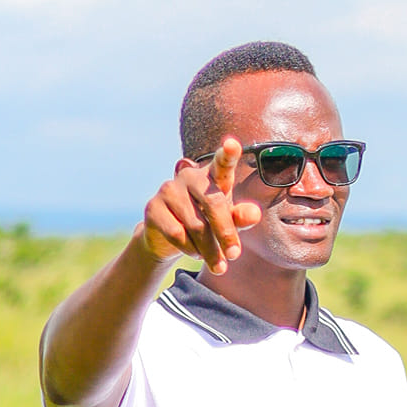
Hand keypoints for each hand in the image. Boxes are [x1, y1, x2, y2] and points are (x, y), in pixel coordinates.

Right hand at [138, 137, 263, 275]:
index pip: (222, 163)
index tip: (233, 145)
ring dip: (209, 250)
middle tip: (234, 255)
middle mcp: (189, 176)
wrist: (170, 238)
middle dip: (226, 233)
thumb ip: (240, 217)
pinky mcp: (153, 207)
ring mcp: (169, 190)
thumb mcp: (227, 221)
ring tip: (215, 261)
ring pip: (196, 226)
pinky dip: (190, 250)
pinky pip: (178, 234)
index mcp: (212, 176)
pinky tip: (193, 251)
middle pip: (213, 203)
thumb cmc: (207, 223)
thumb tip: (253, 214)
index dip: (228, 154)